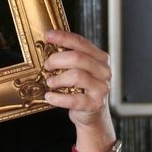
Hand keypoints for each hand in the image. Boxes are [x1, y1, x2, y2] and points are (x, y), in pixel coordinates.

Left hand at [43, 30, 118, 151]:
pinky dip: (58, 98)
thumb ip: (70, 56)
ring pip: (76, 76)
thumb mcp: (78, 69)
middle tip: (47, 66)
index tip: (48, 35)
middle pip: (77, 58)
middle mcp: (104, 71)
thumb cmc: (82, 88)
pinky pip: (74, 99)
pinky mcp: (95, 104)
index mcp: (100, 58)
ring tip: (50, 82)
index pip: (81, 42)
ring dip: (57, 79)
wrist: (92, 115)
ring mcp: (102, 88)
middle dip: (57, 60)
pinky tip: (50, 96)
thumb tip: (49, 42)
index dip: (63, 37)